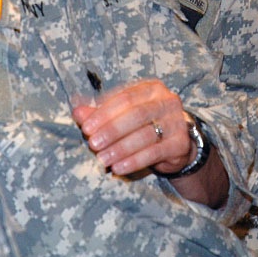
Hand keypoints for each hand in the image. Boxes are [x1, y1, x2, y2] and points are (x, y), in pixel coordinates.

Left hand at [73, 78, 195, 175]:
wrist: (176, 143)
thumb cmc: (144, 124)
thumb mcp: (123, 115)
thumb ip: (101, 112)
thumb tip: (77, 111)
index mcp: (151, 88)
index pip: (125, 97)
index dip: (104, 112)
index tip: (86, 127)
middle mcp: (167, 101)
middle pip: (136, 114)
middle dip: (112, 130)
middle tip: (93, 144)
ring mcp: (176, 121)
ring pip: (145, 134)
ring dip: (120, 148)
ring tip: (103, 159)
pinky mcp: (180, 143)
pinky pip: (155, 152)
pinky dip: (134, 161)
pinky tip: (118, 168)